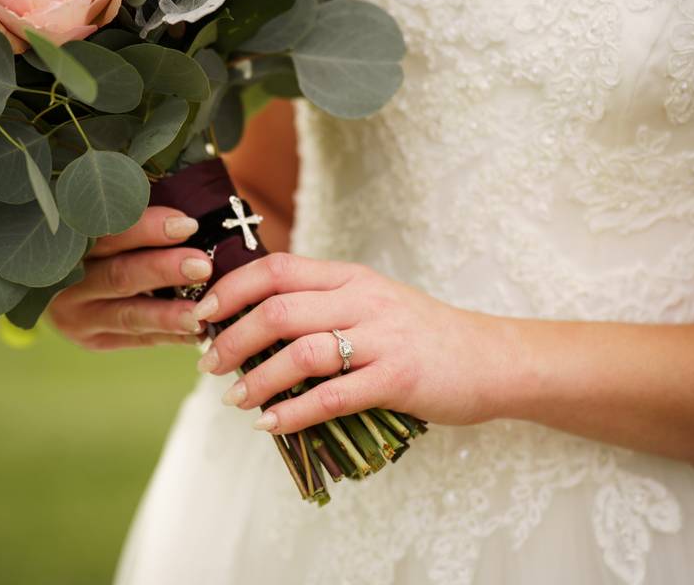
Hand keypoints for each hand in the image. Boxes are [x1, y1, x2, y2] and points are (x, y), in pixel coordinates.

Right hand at [48, 206, 212, 349]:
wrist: (68, 287)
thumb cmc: (106, 239)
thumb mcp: (109, 221)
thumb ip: (135, 213)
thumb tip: (188, 212)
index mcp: (70, 241)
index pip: (108, 233)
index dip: (147, 229)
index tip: (187, 225)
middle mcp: (67, 281)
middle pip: (119, 275)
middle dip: (163, 270)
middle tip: (202, 266)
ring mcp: (76, 315)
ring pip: (128, 314)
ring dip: (168, 314)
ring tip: (202, 313)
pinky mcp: (92, 340)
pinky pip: (137, 339)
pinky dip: (170, 336)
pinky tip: (199, 333)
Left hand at [191, 253, 519, 433]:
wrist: (491, 358)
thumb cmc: (422, 334)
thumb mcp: (372, 302)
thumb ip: (322, 304)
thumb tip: (254, 325)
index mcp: (350, 277)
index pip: (276, 269)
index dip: (230, 289)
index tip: (202, 314)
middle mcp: (362, 300)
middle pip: (279, 310)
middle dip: (232, 338)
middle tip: (208, 364)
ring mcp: (382, 338)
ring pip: (301, 353)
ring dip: (258, 379)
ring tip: (235, 400)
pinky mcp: (398, 378)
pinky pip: (334, 396)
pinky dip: (295, 412)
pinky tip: (272, 424)